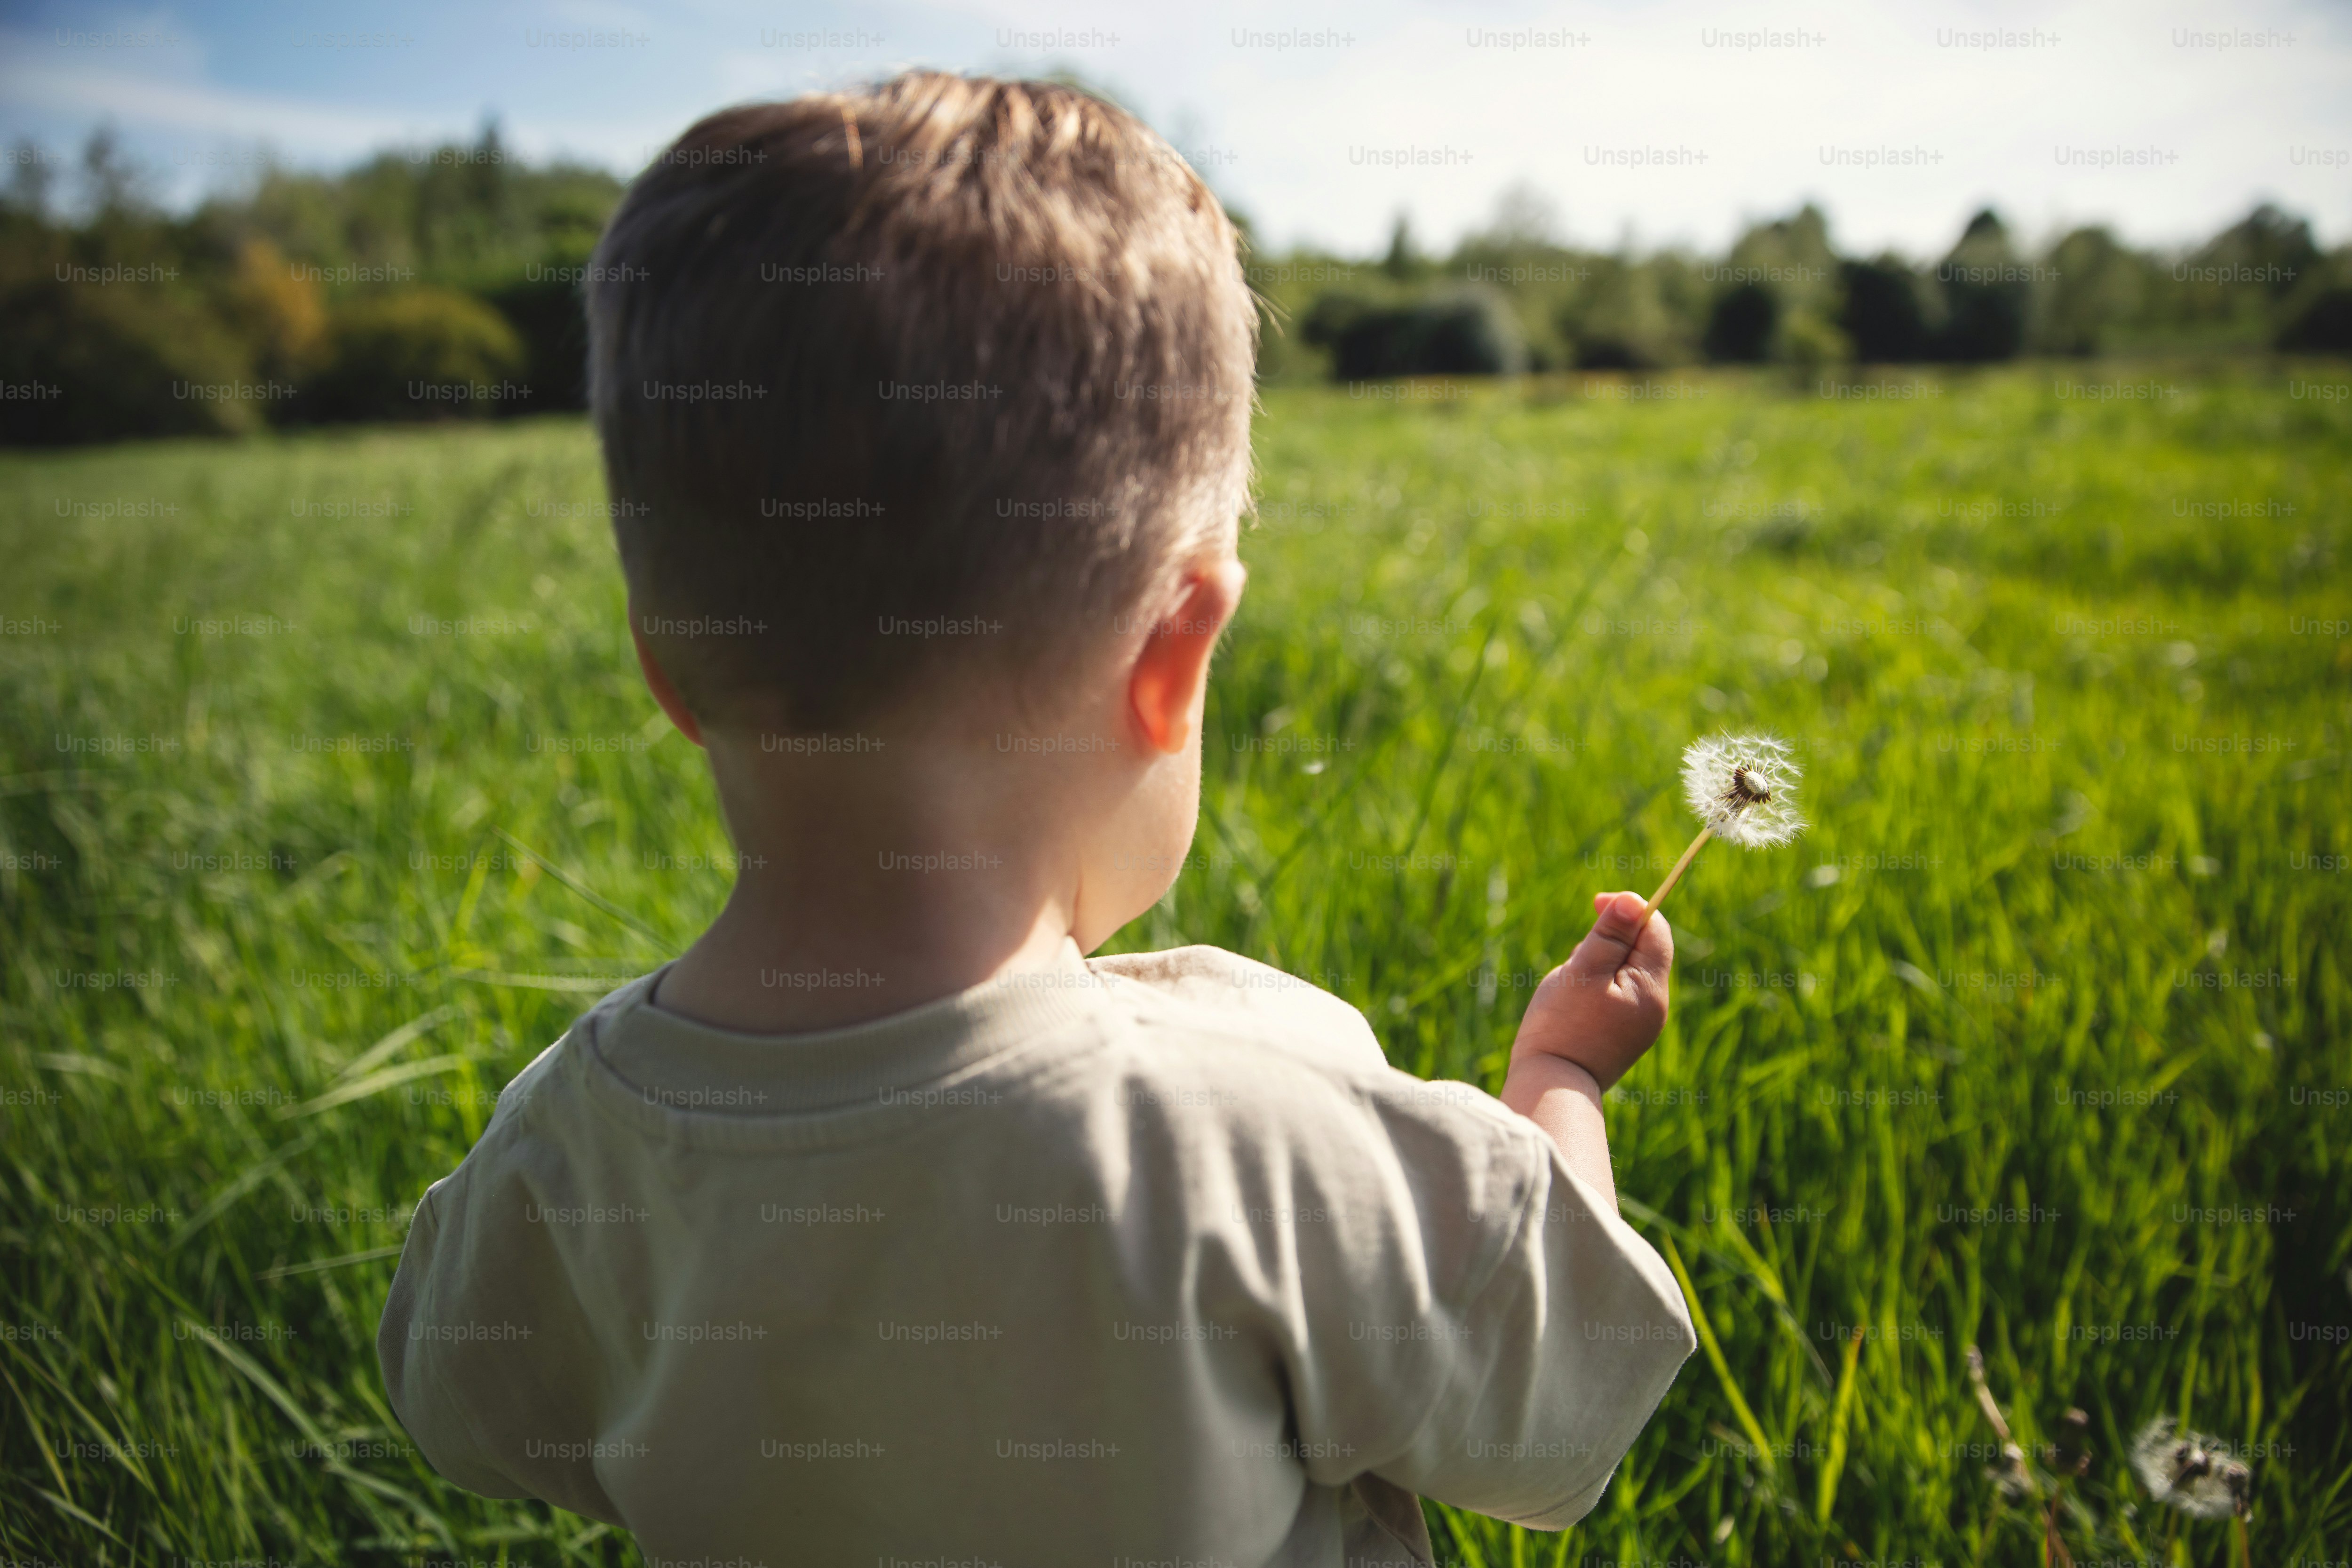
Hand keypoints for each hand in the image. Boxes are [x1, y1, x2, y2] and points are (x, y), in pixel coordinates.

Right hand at [1507, 890, 1672, 1091]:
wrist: (1552, 1088)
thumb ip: (1610, 934)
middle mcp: (1655, 1007)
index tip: (1596, 903)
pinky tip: (1574, 1004)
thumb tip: (1635, 900)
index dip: (1630, 909)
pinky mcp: (1625, 1037)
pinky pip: (1617, 996)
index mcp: (1650, 988)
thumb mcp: (1583, 970)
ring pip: (1626, 973)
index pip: (1655, 930)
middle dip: (1610, 940)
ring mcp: (1641, 1025)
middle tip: (1578, 956)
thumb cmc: (1562, 1025)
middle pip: (1642, 950)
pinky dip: (1596, 988)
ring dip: (1599, 964)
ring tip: (1571, 986)